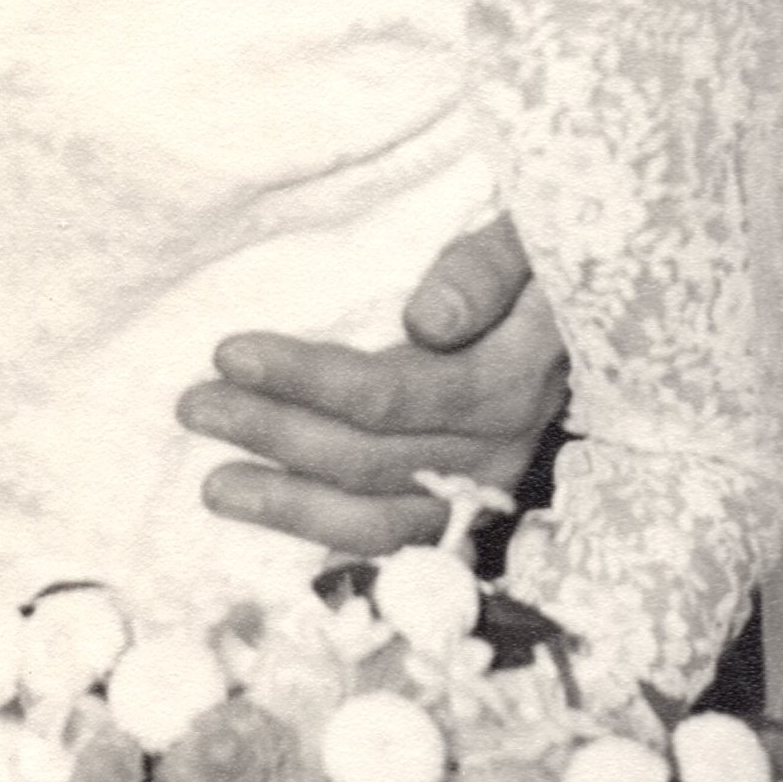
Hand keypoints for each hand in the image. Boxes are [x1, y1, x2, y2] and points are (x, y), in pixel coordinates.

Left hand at [176, 214, 568, 555]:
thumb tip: (428, 320)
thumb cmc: (541, 260)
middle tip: (194, 404)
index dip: (309, 380)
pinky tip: (272, 525)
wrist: (588, 311)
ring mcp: (485, 487)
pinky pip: (394, 541)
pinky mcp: (469, 507)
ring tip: (213, 486)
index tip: (230, 352)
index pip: (397, 393)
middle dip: (274, 433)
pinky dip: (330, 538)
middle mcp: (501, 445)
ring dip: (289, 504)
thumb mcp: (526, 240)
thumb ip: (482, 271)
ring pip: (378, 515)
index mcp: (513, 376)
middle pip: (372, 456)